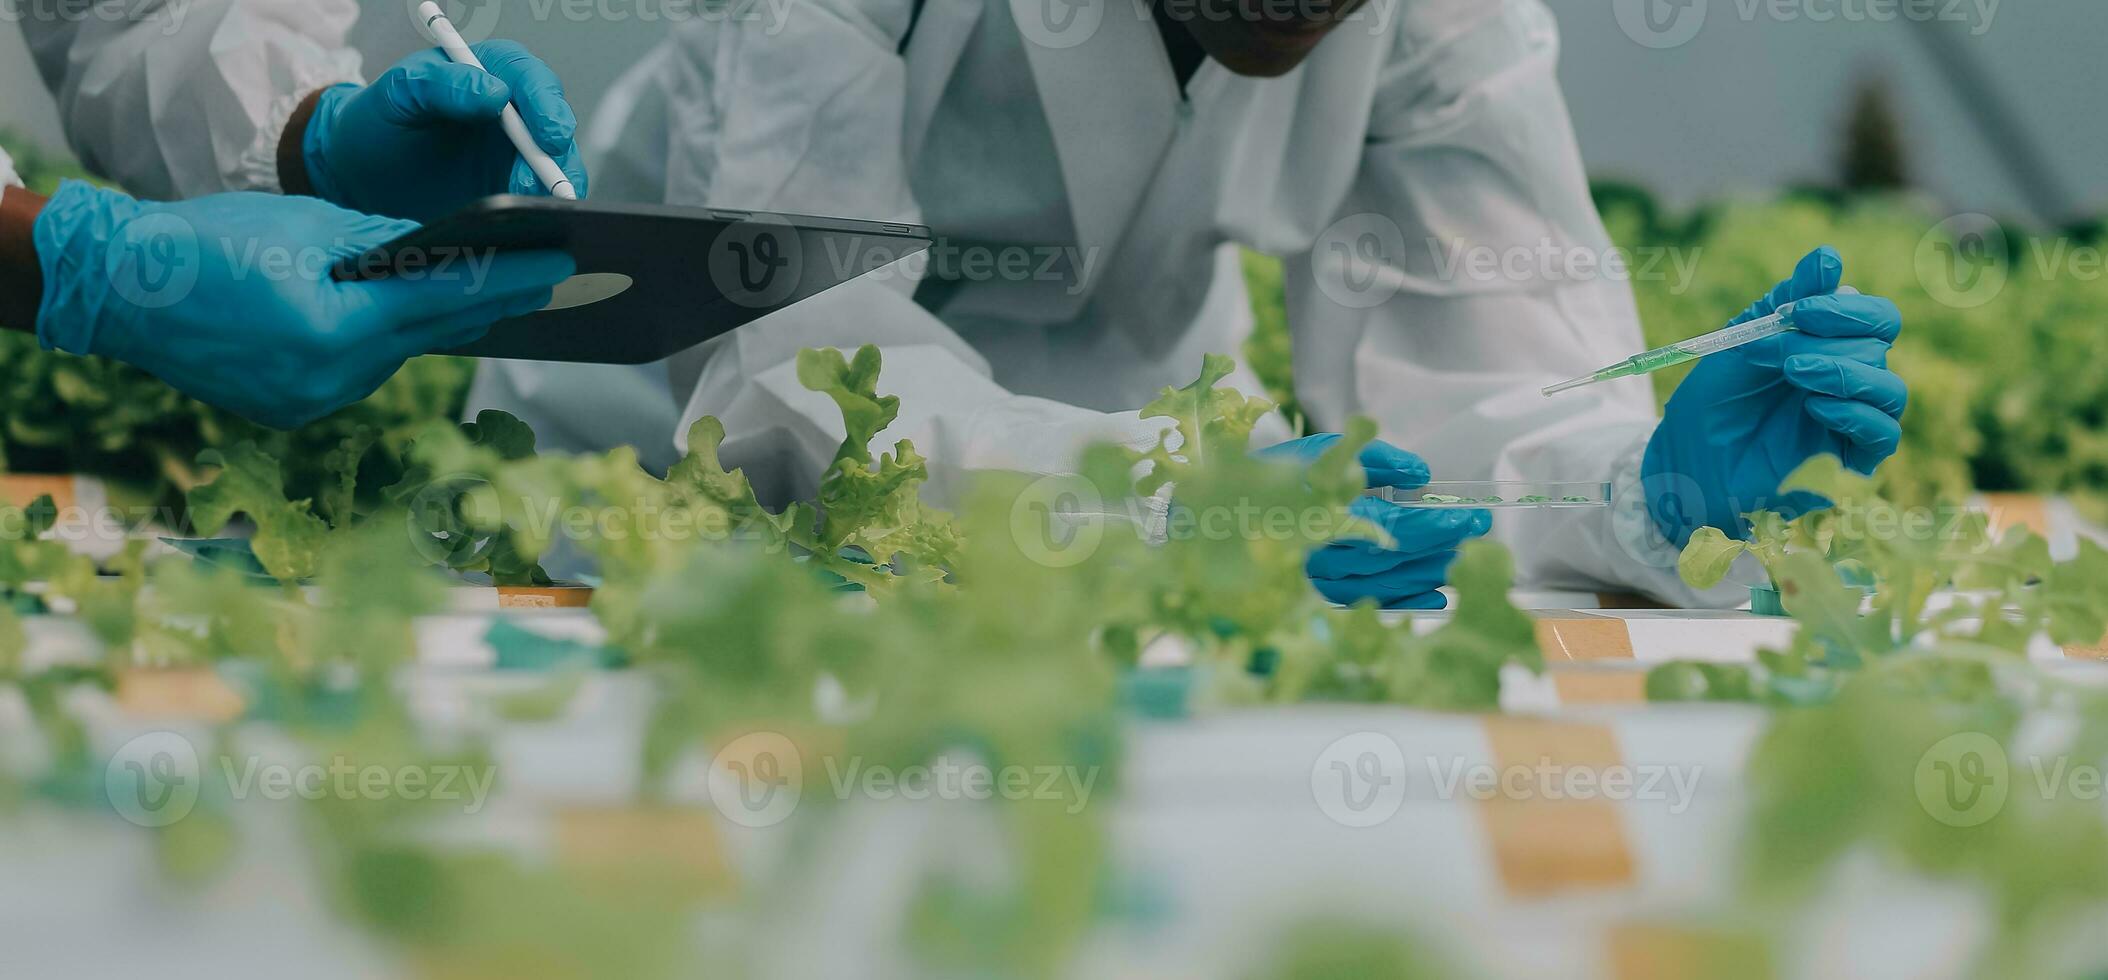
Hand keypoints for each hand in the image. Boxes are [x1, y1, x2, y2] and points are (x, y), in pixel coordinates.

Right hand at [32, 181, 573, 427]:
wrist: (118, 290)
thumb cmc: (209, 242)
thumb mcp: (307, 225)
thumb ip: (387, 243)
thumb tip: (449, 250)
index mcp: (337, 328)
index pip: (447, 299)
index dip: (508, 279)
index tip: (557, 265)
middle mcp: (332, 379)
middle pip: (429, 336)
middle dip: (486, 305)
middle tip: (544, 280)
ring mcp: (313, 403)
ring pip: (395, 357)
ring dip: (431, 326)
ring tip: (486, 295)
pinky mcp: (294, 412)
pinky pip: (359, 373)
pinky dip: (379, 345)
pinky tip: (400, 322)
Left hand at [299, 41, 587, 220]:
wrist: (358, 175)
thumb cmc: (376, 124)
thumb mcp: (397, 95)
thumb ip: (440, 85)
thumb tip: (495, 92)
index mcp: (486, 73)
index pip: (529, 78)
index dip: (545, 104)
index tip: (547, 134)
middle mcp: (512, 113)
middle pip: (555, 127)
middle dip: (553, 159)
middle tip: (530, 186)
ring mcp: (516, 156)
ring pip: (557, 170)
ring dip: (550, 192)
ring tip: (527, 210)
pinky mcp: (513, 193)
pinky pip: (540, 203)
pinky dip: (541, 215)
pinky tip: (529, 227)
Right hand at [1257, 434, 1492, 609]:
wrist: (1237, 509)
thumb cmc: (1285, 473)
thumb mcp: (1327, 451)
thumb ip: (1376, 459)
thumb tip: (1421, 475)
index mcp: (1322, 515)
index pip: (1391, 526)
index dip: (1431, 523)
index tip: (1464, 514)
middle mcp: (1323, 555)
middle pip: (1395, 557)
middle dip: (1442, 542)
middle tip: (1477, 528)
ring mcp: (1324, 580)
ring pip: (1389, 582)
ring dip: (1433, 570)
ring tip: (1466, 552)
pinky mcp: (1326, 594)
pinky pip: (1373, 603)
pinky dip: (1408, 600)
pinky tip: (1440, 594)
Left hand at [1641, 246, 1905, 544]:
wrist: (1685, 465)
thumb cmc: (1710, 406)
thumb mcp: (1740, 346)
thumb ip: (1784, 304)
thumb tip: (1829, 256)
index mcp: (1830, 347)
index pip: (1875, 316)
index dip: (1846, 306)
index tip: (1797, 309)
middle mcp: (1851, 380)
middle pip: (1882, 344)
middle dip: (1831, 336)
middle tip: (1778, 348)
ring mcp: (1854, 421)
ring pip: (1891, 387)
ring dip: (1842, 371)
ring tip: (1793, 372)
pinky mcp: (1852, 463)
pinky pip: (1883, 434)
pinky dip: (1853, 413)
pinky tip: (1813, 405)